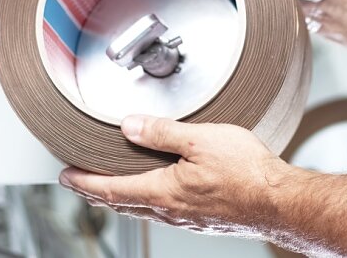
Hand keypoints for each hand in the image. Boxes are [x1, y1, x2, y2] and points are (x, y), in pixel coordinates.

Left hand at [58, 116, 307, 238]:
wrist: (281, 203)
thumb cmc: (248, 173)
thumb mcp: (201, 139)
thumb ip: (162, 132)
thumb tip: (130, 126)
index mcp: (163, 192)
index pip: (110, 189)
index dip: (84, 182)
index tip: (65, 175)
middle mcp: (171, 211)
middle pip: (122, 203)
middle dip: (95, 192)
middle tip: (77, 183)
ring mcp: (187, 218)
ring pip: (143, 209)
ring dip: (120, 198)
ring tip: (109, 188)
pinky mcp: (204, 219)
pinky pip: (164, 211)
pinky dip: (146, 201)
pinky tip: (155, 194)